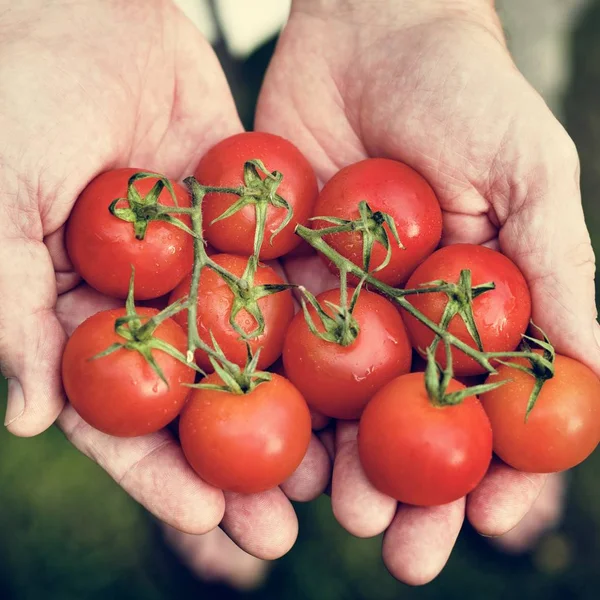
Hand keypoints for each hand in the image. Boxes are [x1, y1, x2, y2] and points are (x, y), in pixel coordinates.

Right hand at [0, 0, 328, 558]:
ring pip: (249, 358)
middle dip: (236, 465)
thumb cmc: (18, 100)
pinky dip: (313, 331)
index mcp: (79, 318)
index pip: (120, 418)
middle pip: (196, 405)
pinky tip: (354, 373)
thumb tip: (29, 422)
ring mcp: (201, 269)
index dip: (158, 473)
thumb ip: (8, 308)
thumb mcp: (0, 203)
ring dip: (287, 414)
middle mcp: (147, 306)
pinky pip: (282, 284)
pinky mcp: (245, 229)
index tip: (208, 515)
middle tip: (286, 523)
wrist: (78, 12)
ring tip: (334, 469)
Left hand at [256, 0, 598, 582]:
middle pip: (410, 424)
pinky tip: (272, 444)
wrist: (373, 33)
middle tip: (397, 548)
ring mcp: (342, 302)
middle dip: (408, 489)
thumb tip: (598, 370)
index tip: (493, 520)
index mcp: (474, 307)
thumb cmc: (467, 94)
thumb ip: (560, 268)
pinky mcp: (283, 274)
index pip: (491, 407)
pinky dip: (273, 396)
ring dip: (335, 463)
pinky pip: (275, 346)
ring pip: (338, 402)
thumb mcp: (531, 172)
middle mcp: (407, 318)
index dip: (497, 469)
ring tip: (330, 513)